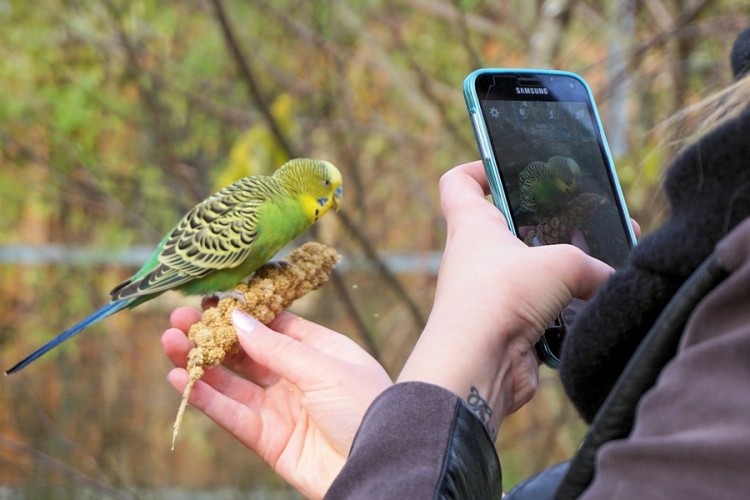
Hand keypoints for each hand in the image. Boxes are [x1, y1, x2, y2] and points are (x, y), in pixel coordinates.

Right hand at [163, 308, 391, 498]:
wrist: (380, 465)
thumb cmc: (365, 407)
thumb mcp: (324, 367)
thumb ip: (278, 348)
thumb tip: (240, 319)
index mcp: (320, 351)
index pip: (275, 325)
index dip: (243, 313)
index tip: (211, 299)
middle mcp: (298, 377)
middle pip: (248, 353)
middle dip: (214, 336)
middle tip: (179, 319)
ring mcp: (282, 408)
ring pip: (233, 382)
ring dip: (200, 363)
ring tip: (169, 342)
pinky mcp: (269, 440)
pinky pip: (231, 415)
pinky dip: (205, 398)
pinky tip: (179, 378)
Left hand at [398, 161, 622, 435]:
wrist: (478, 366)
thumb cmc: (500, 298)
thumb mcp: (560, 264)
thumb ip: (592, 264)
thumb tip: (611, 279)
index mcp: (472, 226)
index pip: (459, 182)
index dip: (478, 167)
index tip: (508, 164)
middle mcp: (476, 258)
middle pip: (508, 226)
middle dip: (546, 222)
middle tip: (584, 218)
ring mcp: (490, 295)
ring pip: (530, 272)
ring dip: (562, 271)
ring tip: (603, 262)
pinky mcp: (507, 328)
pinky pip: (541, 311)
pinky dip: (565, 310)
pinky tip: (596, 307)